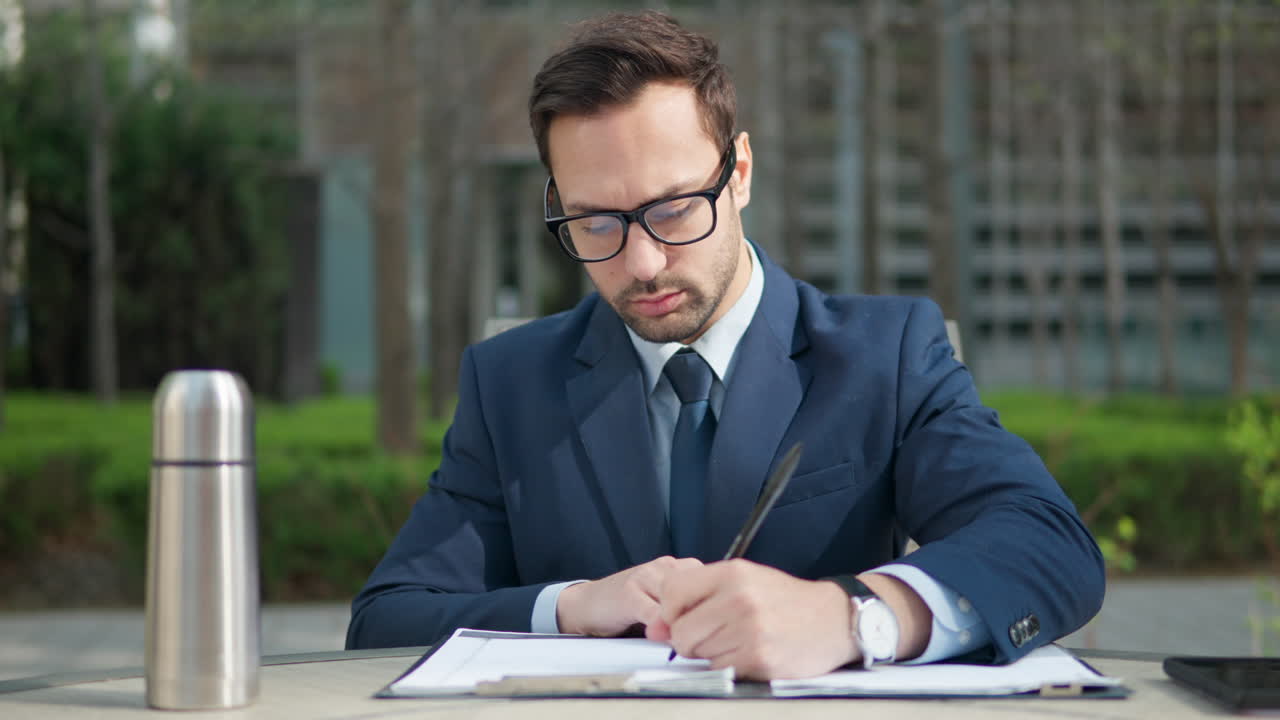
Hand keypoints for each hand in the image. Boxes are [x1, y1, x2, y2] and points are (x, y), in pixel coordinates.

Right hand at [556, 556, 703, 636]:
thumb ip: (688, 608)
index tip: (712, 625)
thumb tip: (716, 628)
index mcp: (678, 567)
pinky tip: (661, 636)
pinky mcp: (629, 593)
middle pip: (700, 591)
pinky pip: (655, 613)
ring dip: (682, 623)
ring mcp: (646, 576)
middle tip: (697, 635)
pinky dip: (662, 628)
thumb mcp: (663, 602)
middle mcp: (665, 566)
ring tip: (680, 638)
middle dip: (700, 615)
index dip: (713, 607)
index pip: (711, 583)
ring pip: (679, 601)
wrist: (587, 604)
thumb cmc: (628, 605)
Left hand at [647, 559, 857, 679]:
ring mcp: (750, 631)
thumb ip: (698, 597)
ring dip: (711, 653)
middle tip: (715, 633)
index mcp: (732, 573)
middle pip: (681, 631)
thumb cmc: (784, 600)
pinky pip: (720, 670)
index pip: (672, 591)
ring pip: (698, 653)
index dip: (671, 611)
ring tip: (739, 640)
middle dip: (690, 639)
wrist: (834, 619)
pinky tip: (749, 653)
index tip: (685, 616)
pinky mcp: (759, 659)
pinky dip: (728, 666)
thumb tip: (655, 628)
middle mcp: (739, 599)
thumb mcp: (744, 581)